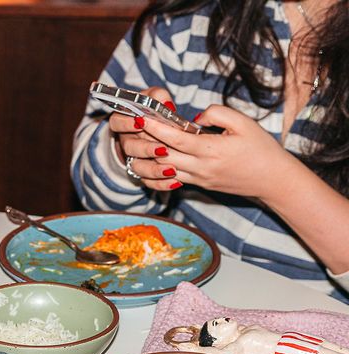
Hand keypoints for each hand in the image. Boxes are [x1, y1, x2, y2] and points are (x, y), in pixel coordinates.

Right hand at [110, 86, 176, 182]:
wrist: (155, 129)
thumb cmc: (154, 109)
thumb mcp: (154, 97)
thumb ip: (158, 97)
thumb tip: (166, 104)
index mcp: (124, 122)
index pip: (117, 123)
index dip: (126, 124)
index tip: (140, 122)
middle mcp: (127, 142)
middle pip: (129, 148)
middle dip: (146, 149)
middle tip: (162, 150)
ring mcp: (134, 158)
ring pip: (137, 167)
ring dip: (153, 170)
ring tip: (172, 170)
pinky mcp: (143, 172)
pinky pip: (148, 181)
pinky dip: (161, 183)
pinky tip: (175, 182)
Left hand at [140, 105, 290, 197]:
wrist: (272, 180)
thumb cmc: (261, 149)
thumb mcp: (244, 123)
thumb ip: (217, 114)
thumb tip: (194, 118)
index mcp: (212, 150)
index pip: (175, 139)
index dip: (156, 128)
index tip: (142, 117)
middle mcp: (201, 168)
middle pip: (163, 155)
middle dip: (147, 140)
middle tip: (134, 126)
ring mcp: (198, 179)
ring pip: (164, 169)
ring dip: (150, 155)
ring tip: (140, 139)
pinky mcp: (199, 185)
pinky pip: (172, 178)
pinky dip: (159, 168)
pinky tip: (152, 157)